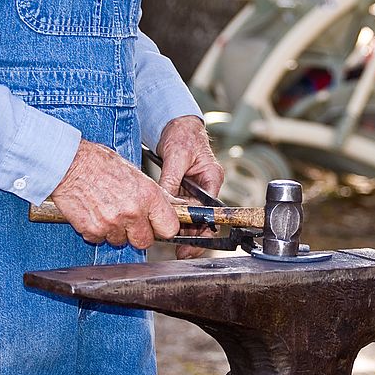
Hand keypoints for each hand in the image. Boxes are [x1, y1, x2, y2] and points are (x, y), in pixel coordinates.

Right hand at [50, 138, 183, 248]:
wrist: (67, 163)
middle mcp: (133, 212)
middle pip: (145, 242)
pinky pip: (100, 239)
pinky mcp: (93, 230)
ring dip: (115, 232)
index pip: (169, 228)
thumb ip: (151, 195)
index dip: (162, 228)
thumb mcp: (135, 173)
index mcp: (148, 196)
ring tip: (107, 211)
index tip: (157, 226)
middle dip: (138, 234)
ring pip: (120, 241)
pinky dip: (96, 231)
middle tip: (129, 221)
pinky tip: (93, 213)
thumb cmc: (98, 162)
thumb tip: (165, 207)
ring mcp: (112, 223)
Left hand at [155, 116, 224, 258]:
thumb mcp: (176, 156)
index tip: (192, 241)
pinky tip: (163, 224)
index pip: (210, 210)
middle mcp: (206, 186)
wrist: (175, 122)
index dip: (202, 229)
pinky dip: (172, 215)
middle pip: (201, 218)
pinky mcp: (183, 187)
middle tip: (181, 251)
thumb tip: (165, 201)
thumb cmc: (182, 133)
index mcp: (212, 178)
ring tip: (169, 242)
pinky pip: (179, 206)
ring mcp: (194, 188)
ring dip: (180, 227)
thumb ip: (171, 180)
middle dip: (192, 235)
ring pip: (190, 215)